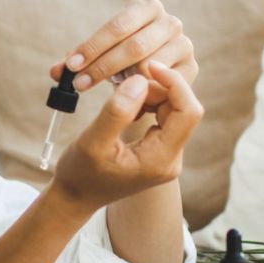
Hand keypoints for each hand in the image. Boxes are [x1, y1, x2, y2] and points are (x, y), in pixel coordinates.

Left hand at [50, 0, 197, 112]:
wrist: (153, 77)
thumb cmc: (121, 60)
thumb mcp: (99, 56)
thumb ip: (78, 61)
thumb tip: (55, 73)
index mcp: (146, 7)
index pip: (118, 25)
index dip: (93, 46)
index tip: (71, 66)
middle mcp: (170, 22)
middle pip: (134, 46)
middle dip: (103, 67)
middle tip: (79, 84)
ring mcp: (184, 45)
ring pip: (149, 67)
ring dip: (122, 85)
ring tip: (103, 96)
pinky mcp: (190, 70)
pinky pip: (163, 86)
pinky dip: (142, 95)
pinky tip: (126, 103)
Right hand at [50, 60, 202, 212]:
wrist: (76, 196)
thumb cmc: (79, 174)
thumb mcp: (92, 143)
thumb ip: (117, 112)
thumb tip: (140, 80)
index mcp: (160, 160)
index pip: (188, 112)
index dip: (174, 83)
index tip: (148, 65)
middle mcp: (171, 159)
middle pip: (182, 108)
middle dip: (157, 89)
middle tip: (124, 83)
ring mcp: (167, 155)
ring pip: (173, 110)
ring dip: (150, 95)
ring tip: (120, 96)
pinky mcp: (159, 149)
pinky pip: (163, 116)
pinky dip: (146, 103)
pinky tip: (125, 105)